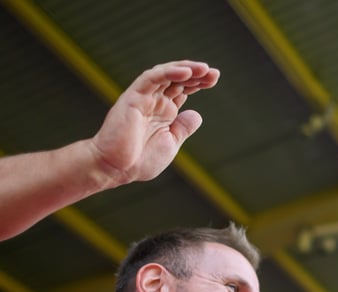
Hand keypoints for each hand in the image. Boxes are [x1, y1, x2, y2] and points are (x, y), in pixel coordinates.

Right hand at [91, 60, 219, 184]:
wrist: (117, 169)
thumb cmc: (140, 160)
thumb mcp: (170, 143)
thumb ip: (182, 128)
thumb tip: (197, 115)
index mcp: (164, 111)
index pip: (182, 89)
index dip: (198, 82)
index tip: (214, 78)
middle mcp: (154, 101)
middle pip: (177, 79)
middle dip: (196, 74)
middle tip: (214, 73)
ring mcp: (143, 98)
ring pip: (165, 75)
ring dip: (185, 69)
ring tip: (204, 69)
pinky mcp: (133, 97)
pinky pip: (151, 79)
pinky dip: (168, 73)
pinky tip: (185, 72)